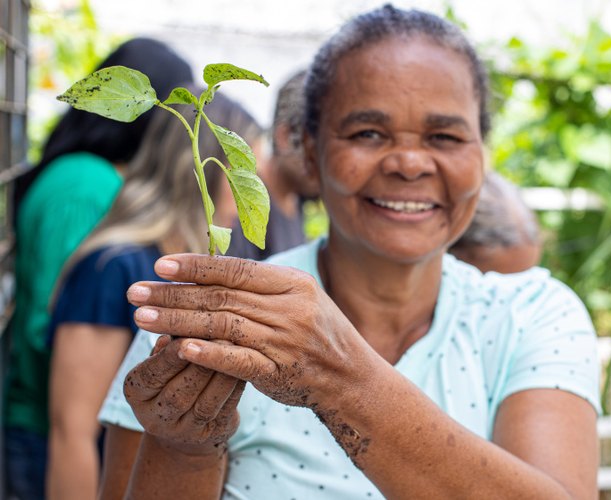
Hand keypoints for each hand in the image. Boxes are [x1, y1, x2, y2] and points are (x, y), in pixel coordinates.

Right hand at [123, 335, 244, 456]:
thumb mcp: (162, 361)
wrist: (184, 426)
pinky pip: (226, 408)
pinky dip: (236, 386)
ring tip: (235, 347)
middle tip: (220, 336)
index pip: (151, 374)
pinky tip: (246, 365)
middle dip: (200, 364)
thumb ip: (168, 344)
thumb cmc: (172, 377)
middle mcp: (155, 417)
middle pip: (178, 393)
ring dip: (222, 374)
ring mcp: (184, 431)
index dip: (169, 357)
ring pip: (205, 403)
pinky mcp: (213, 434)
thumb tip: (173, 325)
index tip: (186, 337)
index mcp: (136, 392)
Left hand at [126, 254, 373, 408]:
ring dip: (178, 322)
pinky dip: (208, 354)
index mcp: (293, 283)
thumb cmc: (319, 332)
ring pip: (222, 326)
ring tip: (143, 320)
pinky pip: (238, 361)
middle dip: (173, 295)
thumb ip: (261, 285)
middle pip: (221, 297)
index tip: (161, 266)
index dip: (196, 267)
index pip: (236, 270)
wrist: (351, 376)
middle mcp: (289, 309)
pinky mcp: (278, 372)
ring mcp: (284, 341)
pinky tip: (179, 349)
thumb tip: (211, 270)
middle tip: (135, 293)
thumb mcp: (300, 297)